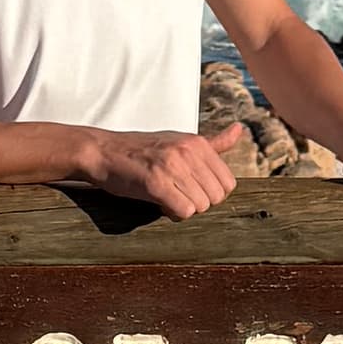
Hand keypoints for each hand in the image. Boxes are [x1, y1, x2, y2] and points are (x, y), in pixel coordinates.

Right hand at [83, 122, 247, 220]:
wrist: (102, 151)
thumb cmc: (142, 149)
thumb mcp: (181, 139)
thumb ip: (213, 142)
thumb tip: (239, 130)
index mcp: (197, 142)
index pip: (228, 183)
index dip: (210, 193)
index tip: (190, 188)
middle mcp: (187, 151)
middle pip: (216, 197)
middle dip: (199, 202)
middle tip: (177, 194)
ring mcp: (172, 166)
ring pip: (201, 206)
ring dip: (184, 208)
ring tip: (166, 196)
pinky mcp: (155, 182)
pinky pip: (184, 211)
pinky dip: (173, 213)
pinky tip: (160, 203)